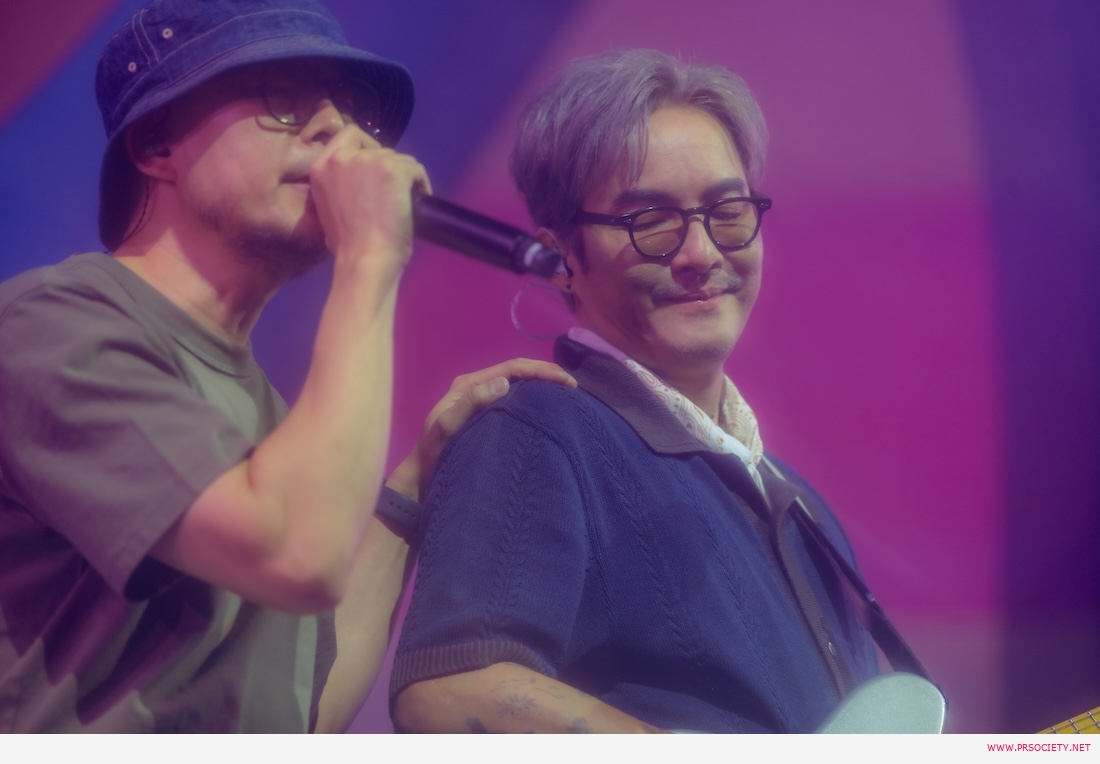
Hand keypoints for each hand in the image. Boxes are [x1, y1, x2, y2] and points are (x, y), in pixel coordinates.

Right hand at [308, 124, 430, 281]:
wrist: (364, 261)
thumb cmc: (348, 246)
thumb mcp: (327, 209)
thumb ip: (337, 186)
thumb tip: (357, 183)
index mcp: (320, 166)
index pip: (348, 134)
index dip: (367, 147)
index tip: (377, 168)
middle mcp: (341, 157)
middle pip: (377, 147)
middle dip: (388, 166)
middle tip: (394, 191)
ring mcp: (368, 161)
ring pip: (399, 158)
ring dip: (405, 178)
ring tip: (405, 202)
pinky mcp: (393, 169)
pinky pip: (415, 168)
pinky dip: (421, 184)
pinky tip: (419, 202)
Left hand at [386, 359, 576, 501]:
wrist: (420, 483)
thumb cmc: (433, 456)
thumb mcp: (446, 428)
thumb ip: (470, 404)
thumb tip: (504, 383)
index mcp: (468, 385)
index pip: (512, 368)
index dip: (540, 371)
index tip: (566, 382)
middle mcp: (477, 390)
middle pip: (518, 374)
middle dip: (546, 376)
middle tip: (573, 388)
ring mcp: (483, 405)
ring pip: (519, 389)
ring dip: (542, 389)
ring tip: (566, 398)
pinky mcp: (488, 421)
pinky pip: (516, 406)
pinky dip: (534, 405)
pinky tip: (548, 414)